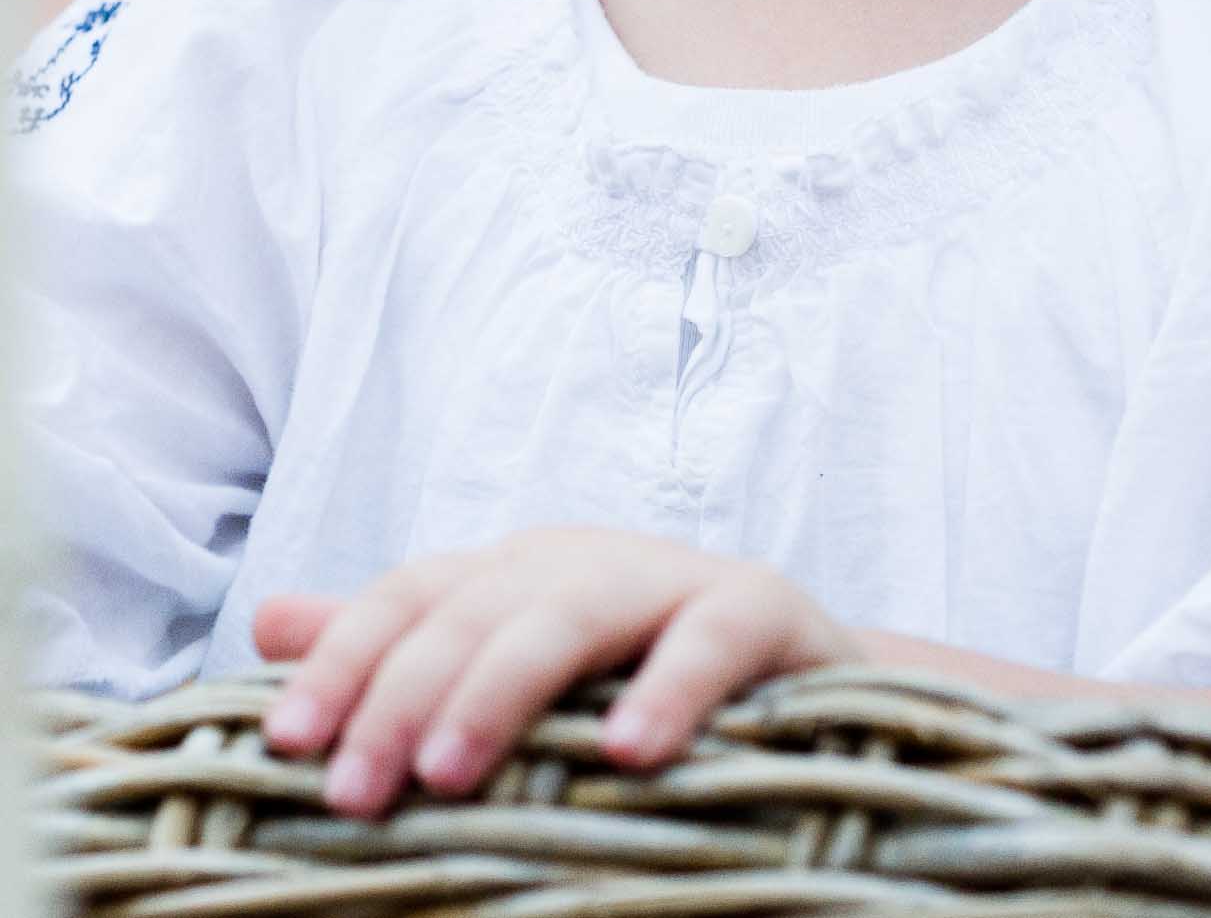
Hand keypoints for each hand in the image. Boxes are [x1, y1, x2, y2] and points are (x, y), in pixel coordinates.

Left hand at [253, 526, 864, 815]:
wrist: (802, 679)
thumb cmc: (635, 679)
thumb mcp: (512, 662)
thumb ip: (403, 645)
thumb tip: (269, 621)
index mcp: (517, 571)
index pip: (414, 592)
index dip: (347, 657)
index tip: (288, 742)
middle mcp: (584, 560)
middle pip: (476, 607)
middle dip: (404, 693)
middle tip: (354, 788)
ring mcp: (672, 578)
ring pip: (572, 613)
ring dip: (502, 688)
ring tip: (449, 773)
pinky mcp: (760, 609)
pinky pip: (712, 639)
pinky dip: (670, 688)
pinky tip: (628, 750)